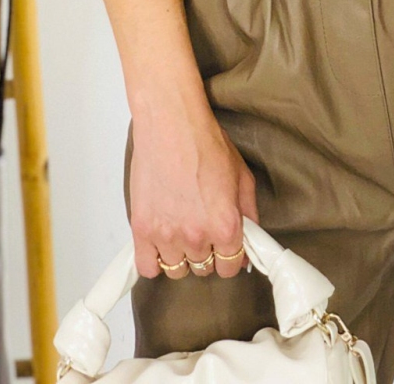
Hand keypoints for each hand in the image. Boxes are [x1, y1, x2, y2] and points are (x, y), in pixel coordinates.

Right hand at [130, 98, 259, 281]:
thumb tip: (251, 243)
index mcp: (225, 224)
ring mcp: (167, 235)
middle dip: (206, 253)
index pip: (231, 267)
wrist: (171, 123)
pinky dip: (154, 260)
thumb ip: (249, 214)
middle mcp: (197, 236)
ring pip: (176, 270)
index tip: (226, 248)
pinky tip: (160, 243)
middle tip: (202, 228)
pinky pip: (147, 267)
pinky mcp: (142, 229)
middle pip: (203, 269)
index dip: (230, 257)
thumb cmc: (205, 143)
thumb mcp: (241, 176)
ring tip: (181, 229)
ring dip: (181, 255)